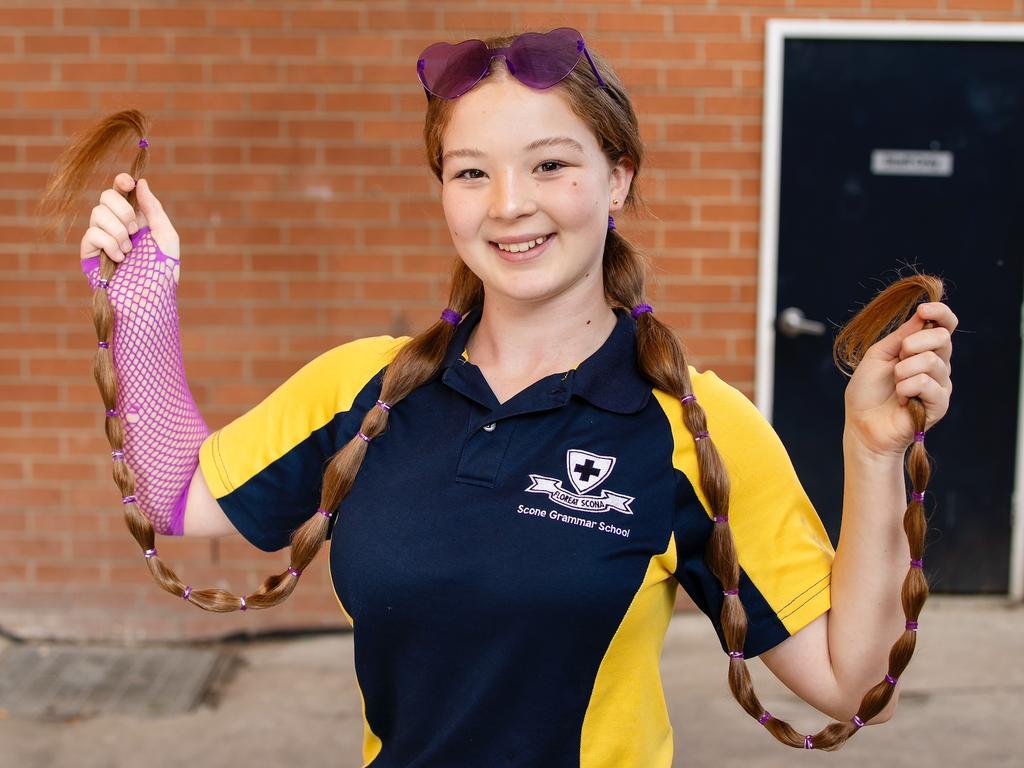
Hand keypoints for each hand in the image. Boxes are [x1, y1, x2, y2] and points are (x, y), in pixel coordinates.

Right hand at [79, 173, 179, 279]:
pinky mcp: (90, 252)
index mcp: (137, 219)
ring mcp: (102, 238)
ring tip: (130, 251)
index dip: (121, 182)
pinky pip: (92, 233)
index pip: (122, 192)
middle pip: (106, 196)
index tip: (128, 183)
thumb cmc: (162, 272)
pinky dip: (109, 244)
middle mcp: (117, 225)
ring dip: (118, 231)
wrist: (149, 300)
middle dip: (123, 210)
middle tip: (136, 230)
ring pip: (97, 213)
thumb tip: (140, 182)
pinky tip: (120, 259)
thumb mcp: (166, 236)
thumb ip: (154, 209)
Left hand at [843, 302, 956, 457]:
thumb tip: (923, 314)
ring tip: (895, 385)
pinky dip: (906, 388)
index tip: (924, 310)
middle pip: (942, 338)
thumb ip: (901, 336)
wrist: (863, 425)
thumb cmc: (867, 392)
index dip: (940, 313)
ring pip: (931, 361)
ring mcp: (940, 384)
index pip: (944, 325)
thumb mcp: (877, 356)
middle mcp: (936, 364)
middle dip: (913, 344)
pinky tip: (901, 399)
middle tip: (897, 359)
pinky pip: (926, 383)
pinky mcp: (940, 403)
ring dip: (903, 371)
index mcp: (922, 350)